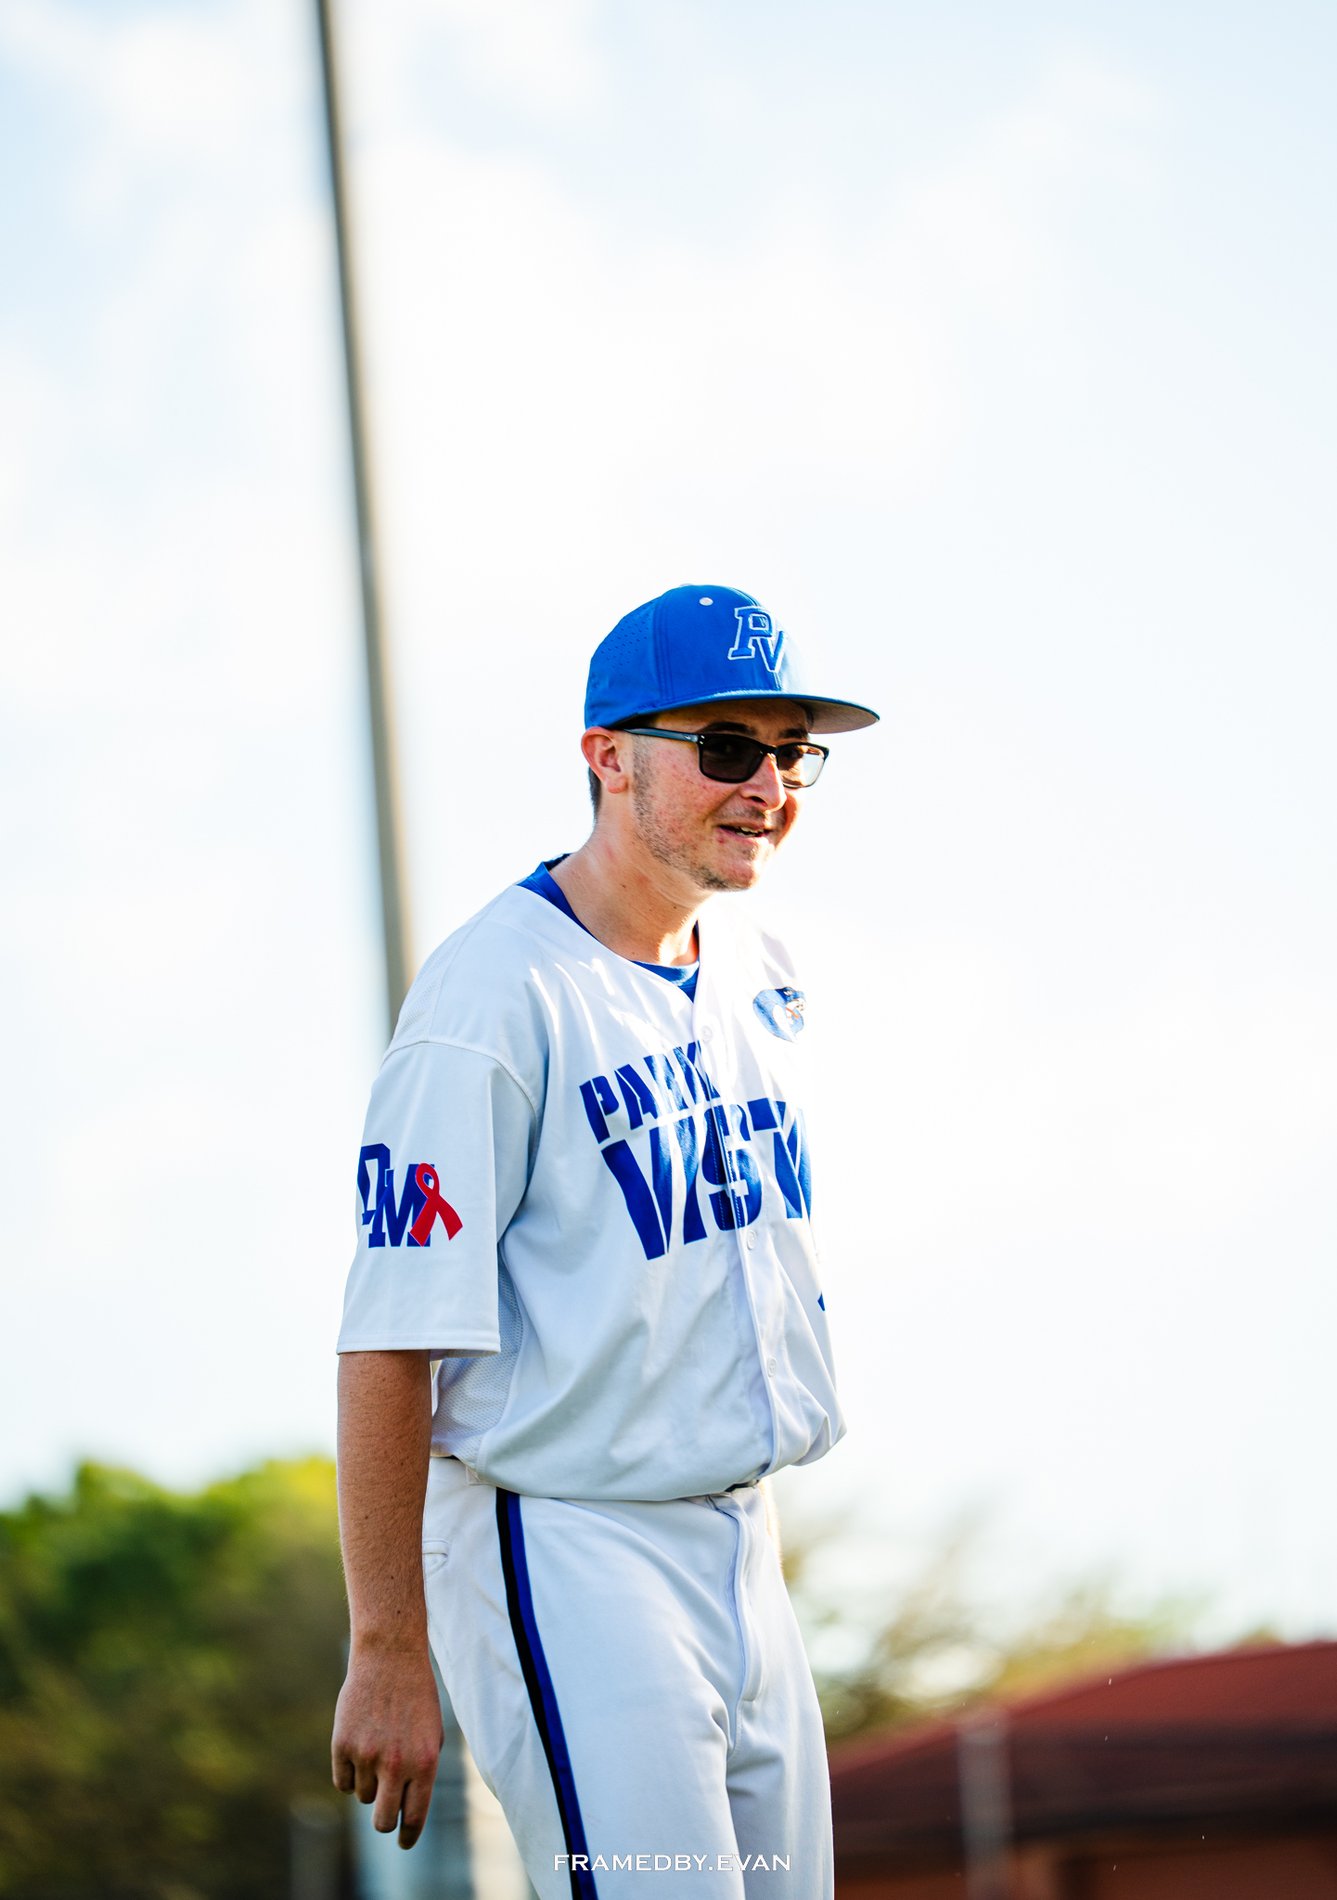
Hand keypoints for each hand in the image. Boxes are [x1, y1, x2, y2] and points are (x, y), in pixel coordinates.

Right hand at [331, 1646, 443, 1848]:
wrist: (389, 1656)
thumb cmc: (416, 1696)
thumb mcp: (432, 1734)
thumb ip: (422, 1773)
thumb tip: (407, 1810)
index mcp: (424, 1763)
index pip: (414, 1818)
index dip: (408, 1837)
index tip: (404, 1844)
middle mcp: (395, 1764)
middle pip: (382, 1822)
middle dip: (384, 1821)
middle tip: (385, 1810)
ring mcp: (366, 1755)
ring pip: (362, 1797)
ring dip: (369, 1784)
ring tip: (378, 1750)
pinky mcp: (342, 1745)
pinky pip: (342, 1782)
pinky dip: (349, 1774)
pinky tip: (358, 1749)